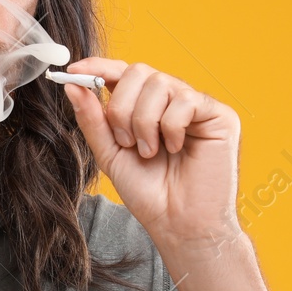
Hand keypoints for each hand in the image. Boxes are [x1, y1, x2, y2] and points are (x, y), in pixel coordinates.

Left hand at [61, 57, 243, 251]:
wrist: (178, 223)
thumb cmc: (149, 193)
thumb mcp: (110, 153)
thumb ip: (92, 119)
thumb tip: (72, 85)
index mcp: (144, 106)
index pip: (121, 73)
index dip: (97, 66)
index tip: (73, 70)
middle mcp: (170, 100)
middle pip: (138, 72)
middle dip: (122, 107)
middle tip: (127, 142)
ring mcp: (195, 105)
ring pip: (160, 83)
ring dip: (145, 122)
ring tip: (150, 152)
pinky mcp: (219, 115)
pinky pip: (186, 100)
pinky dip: (171, 127)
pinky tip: (176, 148)